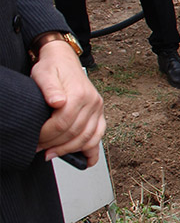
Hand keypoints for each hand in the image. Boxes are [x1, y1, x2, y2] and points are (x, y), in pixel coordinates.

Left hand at [32, 40, 105, 166]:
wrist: (64, 60)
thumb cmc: (52, 68)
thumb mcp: (43, 74)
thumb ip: (49, 88)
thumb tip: (57, 102)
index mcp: (79, 94)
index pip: (63, 123)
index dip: (47, 136)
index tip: (35, 141)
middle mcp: (93, 102)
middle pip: (75, 133)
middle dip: (55, 145)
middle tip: (40, 150)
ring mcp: (98, 109)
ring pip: (88, 138)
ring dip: (70, 150)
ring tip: (52, 154)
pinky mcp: (99, 114)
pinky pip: (99, 136)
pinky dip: (93, 151)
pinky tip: (86, 162)